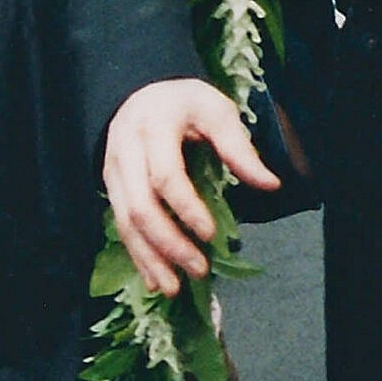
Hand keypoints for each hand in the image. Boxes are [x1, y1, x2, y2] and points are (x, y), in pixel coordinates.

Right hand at [103, 79, 277, 294]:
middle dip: (168, 243)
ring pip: (124, 222)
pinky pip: (120, 226)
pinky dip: (138, 255)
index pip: (165, 176)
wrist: (143, 92)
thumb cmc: (185, 103)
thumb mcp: (217, 112)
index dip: (186, 209)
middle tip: (199, 269)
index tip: (211, 234)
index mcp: (154, 126)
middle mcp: (125, 150)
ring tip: (174, 288)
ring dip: (150, 258)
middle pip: (139, 206)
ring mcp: (113, 171)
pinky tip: (156, 280)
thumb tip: (271, 185)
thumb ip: (239, 148)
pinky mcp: (110, 188)